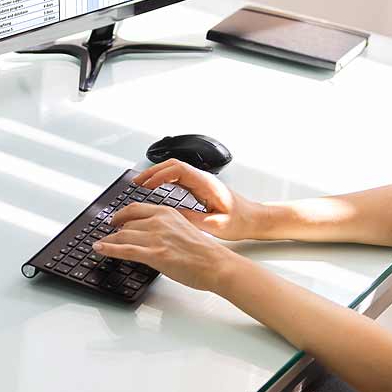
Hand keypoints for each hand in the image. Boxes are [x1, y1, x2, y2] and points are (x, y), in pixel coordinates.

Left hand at [94, 203, 237, 291]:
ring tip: (101, 244)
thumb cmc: (205, 251)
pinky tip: (99, 249)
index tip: (115, 219)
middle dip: (114, 230)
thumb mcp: (184, 229)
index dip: (121, 214)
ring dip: (108, 241)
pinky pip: (124, 249)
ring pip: (122, 235)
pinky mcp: (154, 254)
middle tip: (107, 234)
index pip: (136, 208)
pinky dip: (108, 248)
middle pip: (127, 222)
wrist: (216, 264)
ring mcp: (156, 237)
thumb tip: (151, 234)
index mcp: (167, 212)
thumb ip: (166, 227)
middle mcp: (159, 221)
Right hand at [133, 159, 262, 240]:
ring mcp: (201, 182)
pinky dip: (164, 180)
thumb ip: (192, 220)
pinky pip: (178, 178)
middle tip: (136, 182)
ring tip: (140, 184)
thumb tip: (170, 215)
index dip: (159, 175)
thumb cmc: (241, 221)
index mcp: (207, 184)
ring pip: (175, 170)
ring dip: (157, 175)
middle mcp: (203, 179)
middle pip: (173, 165)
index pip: (178, 170)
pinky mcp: (200, 188)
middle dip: (152, 172)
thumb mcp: (215, 225)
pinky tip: (155, 188)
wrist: (255, 219)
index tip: (146, 185)